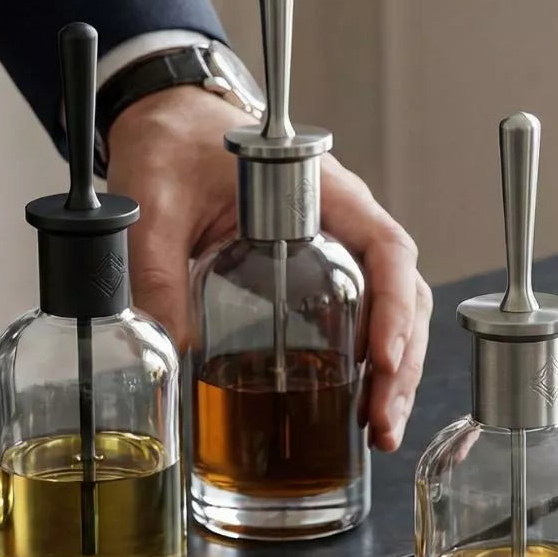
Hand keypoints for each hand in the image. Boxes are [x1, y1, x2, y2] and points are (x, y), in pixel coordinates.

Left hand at [106, 86, 431, 451]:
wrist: (166, 125)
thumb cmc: (174, 145)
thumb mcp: (154, 204)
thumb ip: (155, 268)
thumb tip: (169, 346)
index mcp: (323, 193)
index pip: (386, 247)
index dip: (395, 305)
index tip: (384, 358)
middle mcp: (344, 224)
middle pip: (402, 295)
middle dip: (401, 365)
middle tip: (382, 421)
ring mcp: (337, 252)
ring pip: (391, 315)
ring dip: (392, 376)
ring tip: (379, 431)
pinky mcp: (319, 277)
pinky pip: (359, 322)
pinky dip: (365, 370)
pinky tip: (354, 412)